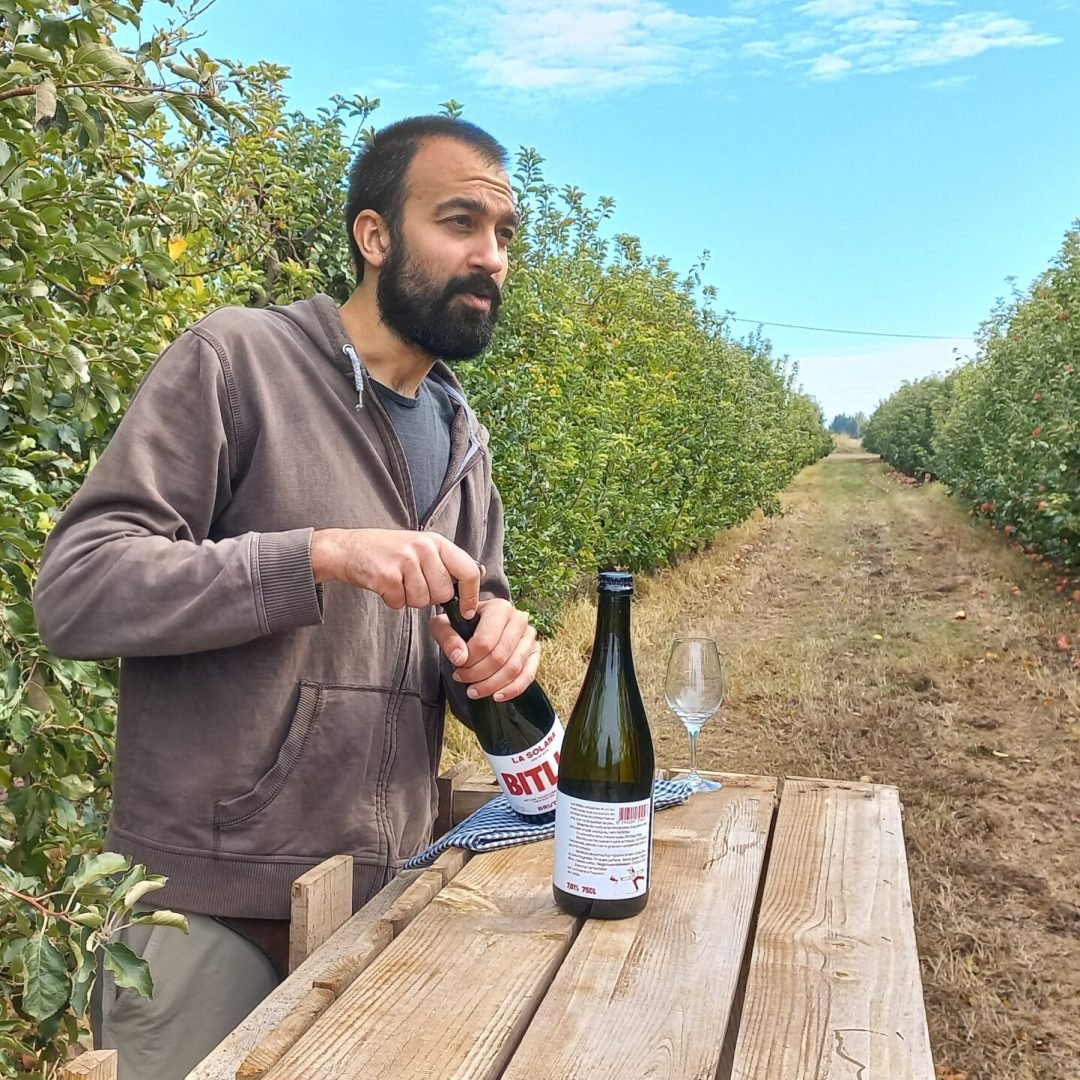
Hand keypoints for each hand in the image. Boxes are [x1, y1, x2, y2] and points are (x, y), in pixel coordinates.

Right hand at [310, 528, 480, 614]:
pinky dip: (392, 601)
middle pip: (443, 593)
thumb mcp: (421, 546)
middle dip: (430, 597)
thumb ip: (445, 562)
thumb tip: (478, 574)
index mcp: (436, 542)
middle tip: (412, 584)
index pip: (468, 571)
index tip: (468, 611)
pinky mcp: (387, 575)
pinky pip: (400, 603)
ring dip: (409, 599)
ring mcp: (405, 560)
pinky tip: (385, 585)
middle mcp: (423, 548)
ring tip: (397, 582)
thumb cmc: (386, 551)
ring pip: (422, 601)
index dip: (471, 595)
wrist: (347, 548)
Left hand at [429, 597, 538, 701]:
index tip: (457, 667)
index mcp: (499, 608)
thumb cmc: (461, 624)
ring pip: (514, 668)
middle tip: (462, 679)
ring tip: (473, 691)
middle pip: (499, 657)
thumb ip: (448, 638)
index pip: (485, 642)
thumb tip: (459, 658)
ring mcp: (529, 636)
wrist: (477, 623)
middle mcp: (518, 619)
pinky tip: (497, 695)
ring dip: (492, 685)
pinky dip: (512, 689)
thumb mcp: (445, 625)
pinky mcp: (534, 652)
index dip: (469, 660)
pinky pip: (528, 675)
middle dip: (478, 674)